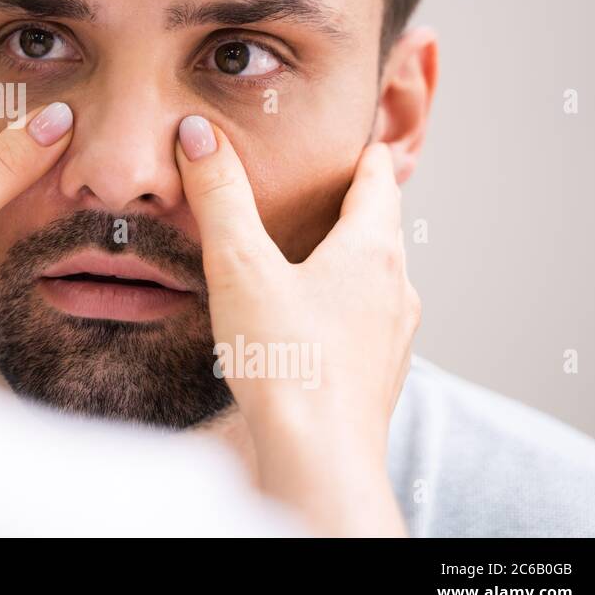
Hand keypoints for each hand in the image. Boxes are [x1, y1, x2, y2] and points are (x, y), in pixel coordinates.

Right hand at [175, 115, 419, 535]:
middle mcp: (394, 289)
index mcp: (371, 252)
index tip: (355, 140)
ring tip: (311, 253)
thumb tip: (199, 134)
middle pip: (380, 230)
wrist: (318, 459)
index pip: (379, 182)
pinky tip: (308, 321)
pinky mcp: (378, 375)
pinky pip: (366, 323)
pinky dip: (343, 306)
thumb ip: (219, 197)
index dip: (363, 156)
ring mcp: (392, 337)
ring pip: (376, 279)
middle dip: (354, 206)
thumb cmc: (285, 362)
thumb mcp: (239, 267)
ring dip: (348, 260)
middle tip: (325, 188)